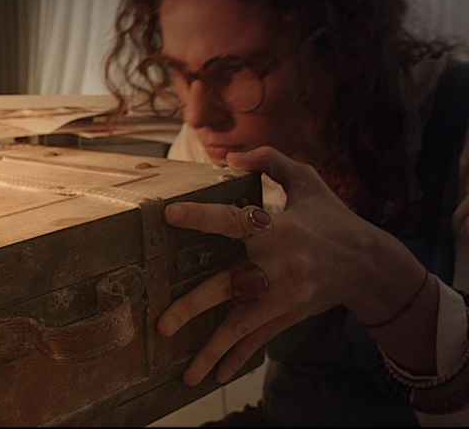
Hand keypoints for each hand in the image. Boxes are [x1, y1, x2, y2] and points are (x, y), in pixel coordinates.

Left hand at [159, 146, 418, 385]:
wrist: (370, 263)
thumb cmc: (332, 217)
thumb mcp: (308, 180)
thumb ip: (271, 161)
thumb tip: (231, 157)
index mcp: (279, 227)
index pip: (233, 219)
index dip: (202, 216)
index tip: (169, 215)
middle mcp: (280, 264)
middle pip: (231, 286)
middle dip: (195, 306)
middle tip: (162, 324)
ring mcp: (285, 295)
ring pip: (242, 325)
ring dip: (213, 350)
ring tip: (185, 373)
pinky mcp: (290, 313)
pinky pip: (260, 338)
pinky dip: (238, 358)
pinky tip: (216, 376)